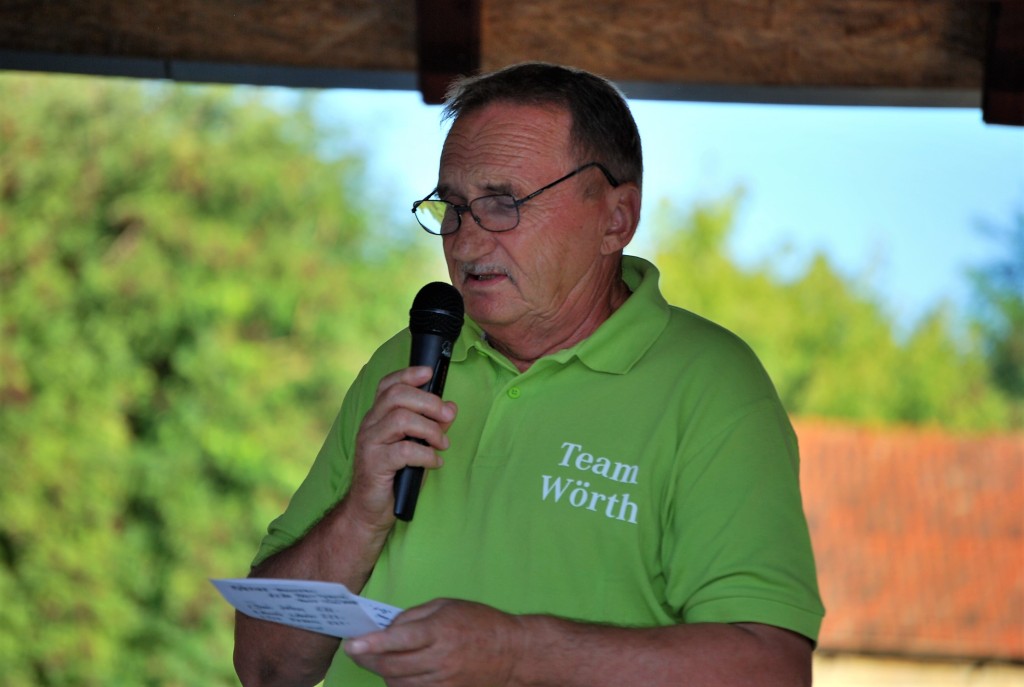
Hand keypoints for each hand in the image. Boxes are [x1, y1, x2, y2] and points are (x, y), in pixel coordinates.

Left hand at [343, 599, 526, 686]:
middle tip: (353, 650)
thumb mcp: (447, 606)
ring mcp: (443, 681)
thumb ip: (414, 616)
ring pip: (398, 682)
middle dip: (367, 658)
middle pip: (392, 665)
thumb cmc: (479, 623)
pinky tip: (394, 672)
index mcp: (440, 630)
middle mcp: (440, 658)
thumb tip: (387, 628)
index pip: (400, 638)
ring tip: (374, 658)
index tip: (352, 643)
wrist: (512, 653)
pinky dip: (398, 683)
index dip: (373, 643)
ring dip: (380, 671)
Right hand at [348, 366, 457, 530]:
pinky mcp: (374, 464)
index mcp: (378, 416)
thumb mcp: (417, 446)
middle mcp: (370, 425)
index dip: (408, 374)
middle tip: (447, 418)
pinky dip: (426, 455)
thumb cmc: (395, 476)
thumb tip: (451, 408)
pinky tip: (435, 463)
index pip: (388, 384)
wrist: (370, 511)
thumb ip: (432, 425)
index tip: (429, 373)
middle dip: (429, 402)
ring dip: (430, 429)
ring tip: (442, 444)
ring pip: (401, 419)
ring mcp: (370, 443)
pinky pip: (404, 451)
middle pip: (397, 396)